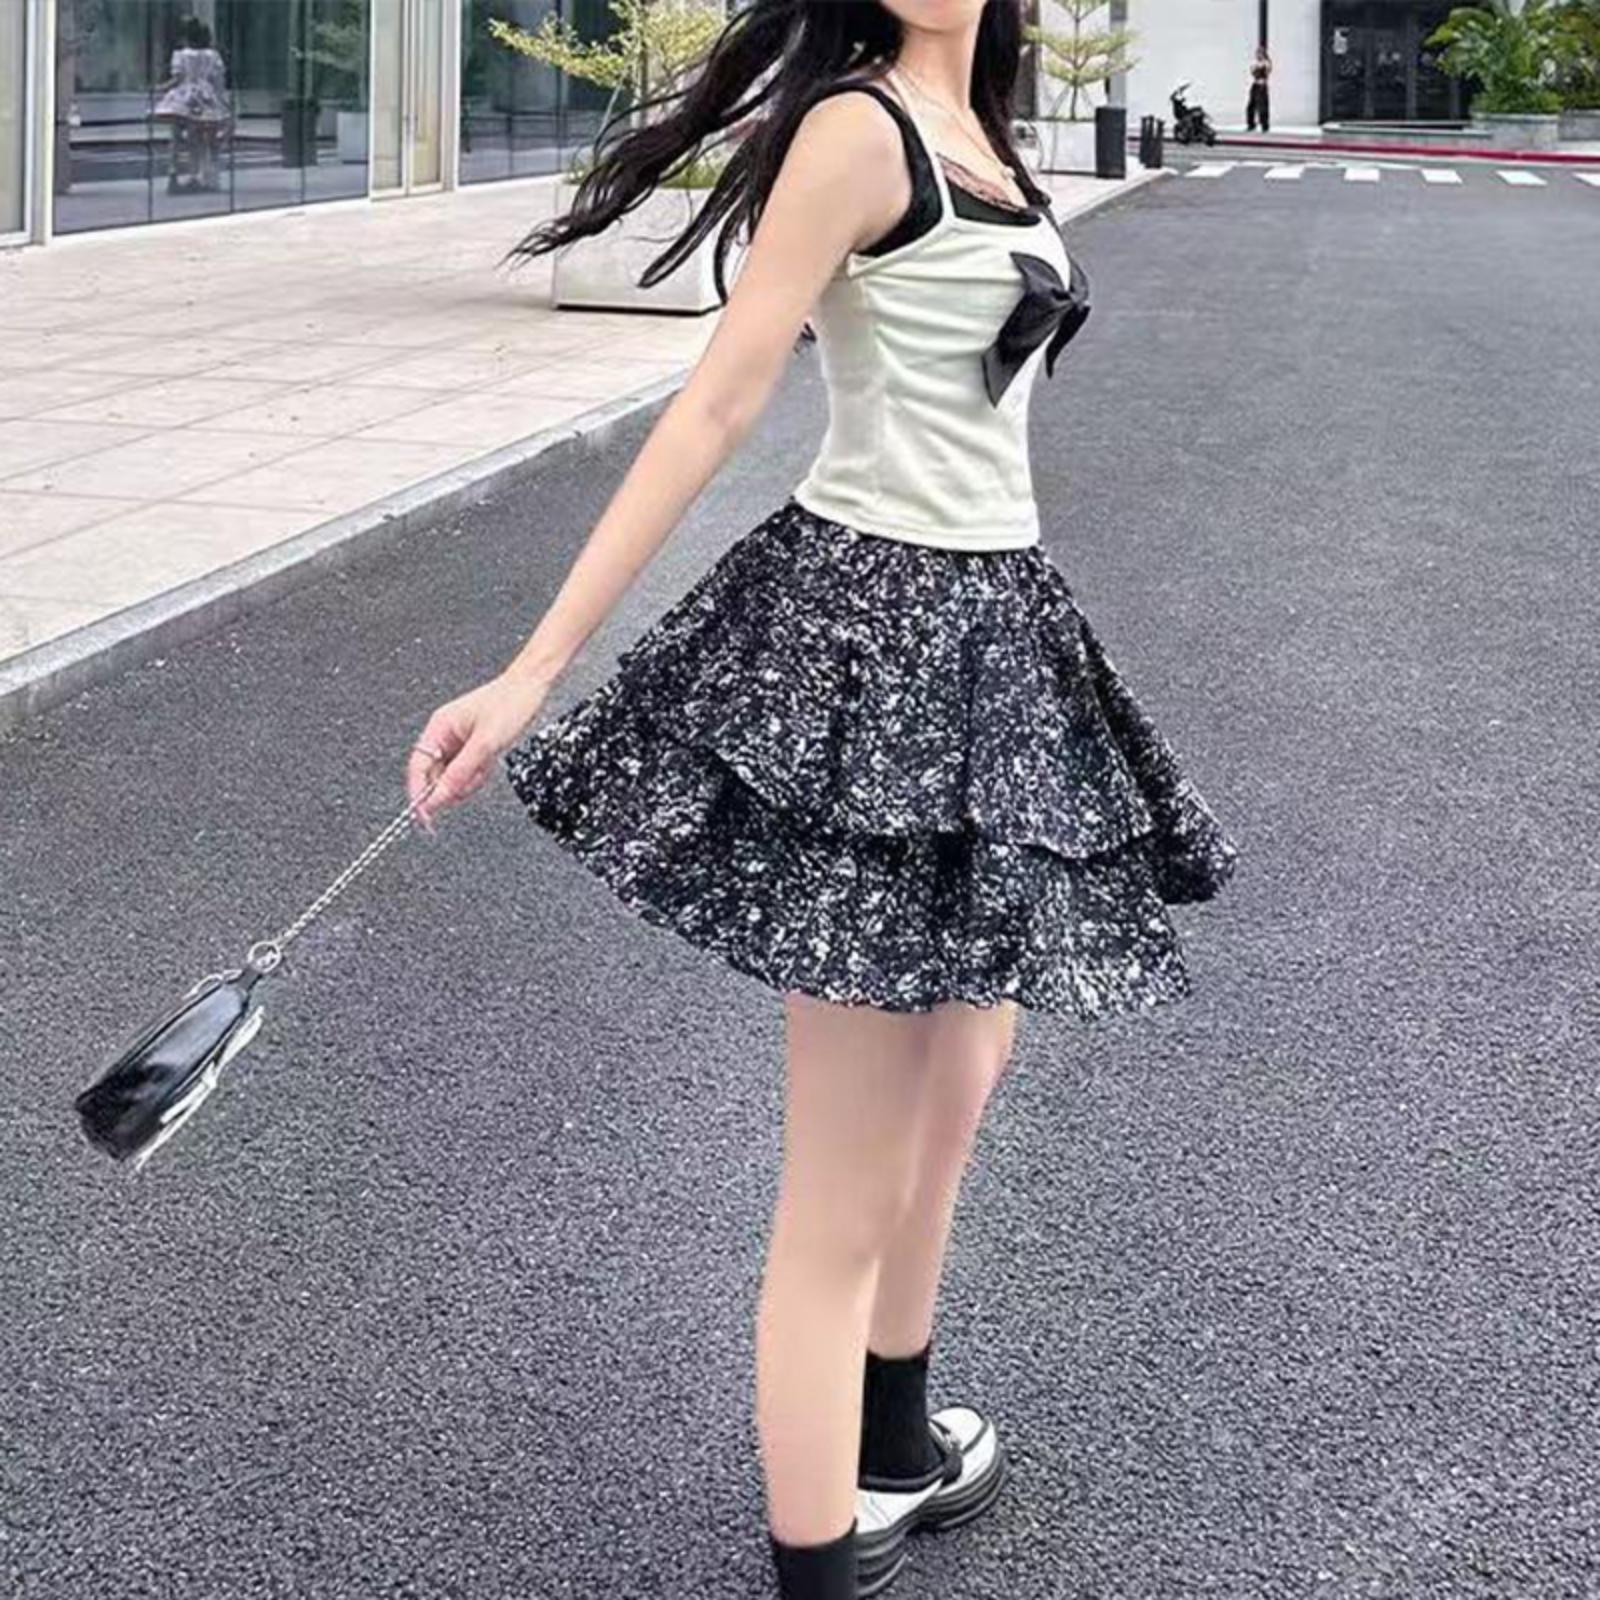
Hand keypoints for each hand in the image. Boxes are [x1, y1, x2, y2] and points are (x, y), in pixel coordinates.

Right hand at [406, 670, 552, 832]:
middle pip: (435, 776)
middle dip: (454, 785)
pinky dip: (479, 774)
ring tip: (486, 764)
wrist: (531, 687)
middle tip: (472, 779)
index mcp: (438, 728)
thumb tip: (437, 798)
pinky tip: (490, 762)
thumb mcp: (485, 744)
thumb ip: (460, 773)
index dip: (419, 794)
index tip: (426, 817)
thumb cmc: (509, 703)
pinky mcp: (473, 747)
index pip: (417, 768)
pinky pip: (469, 772)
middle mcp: (444, 735)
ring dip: (469, 779)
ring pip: (454, 777)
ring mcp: (458, 742)